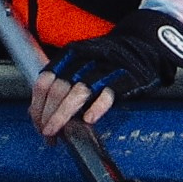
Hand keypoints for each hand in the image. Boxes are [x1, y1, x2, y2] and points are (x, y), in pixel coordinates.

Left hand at [31, 8, 182, 138]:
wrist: (145, 47)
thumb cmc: (109, 62)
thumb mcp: (82, 65)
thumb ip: (62, 83)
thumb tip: (38, 112)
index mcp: (71, 54)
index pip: (45, 80)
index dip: (38, 104)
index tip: (37, 123)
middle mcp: (85, 59)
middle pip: (58, 88)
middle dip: (48, 115)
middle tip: (47, 133)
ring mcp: (105, 68)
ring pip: (78, 92)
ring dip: (63, 116)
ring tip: (59, 133)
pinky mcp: (125, 78)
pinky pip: (108, 94)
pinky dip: (96, 108)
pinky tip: (88, 120)